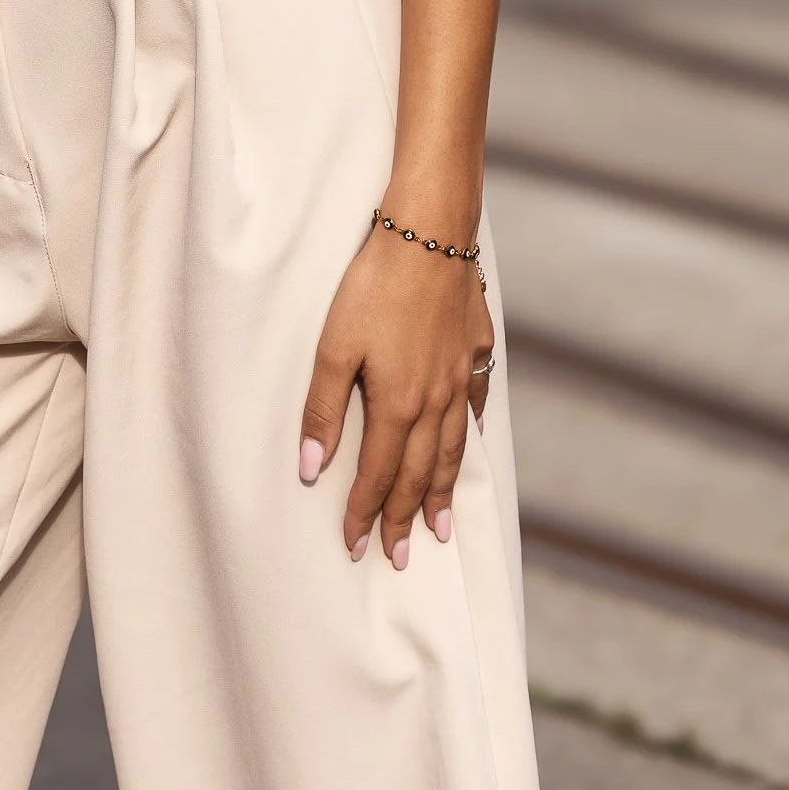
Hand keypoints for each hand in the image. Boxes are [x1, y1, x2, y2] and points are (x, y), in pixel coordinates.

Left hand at [299, 220, 493, 567]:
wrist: (429, 231)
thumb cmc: (374, 284)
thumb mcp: (333, 345)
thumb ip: (323, 408)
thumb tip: (311, 469)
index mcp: (396, 403)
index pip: (378, 475)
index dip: (364, 514)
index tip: (356, 547)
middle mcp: (434, 399)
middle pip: (419, 474)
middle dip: (406, 518)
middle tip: (401, 558)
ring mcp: (460, 373)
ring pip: (453, 448)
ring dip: (443, 491)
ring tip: (441, 527)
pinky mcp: (477, 345)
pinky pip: (476, 403)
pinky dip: (472, 432)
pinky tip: (470, 442)